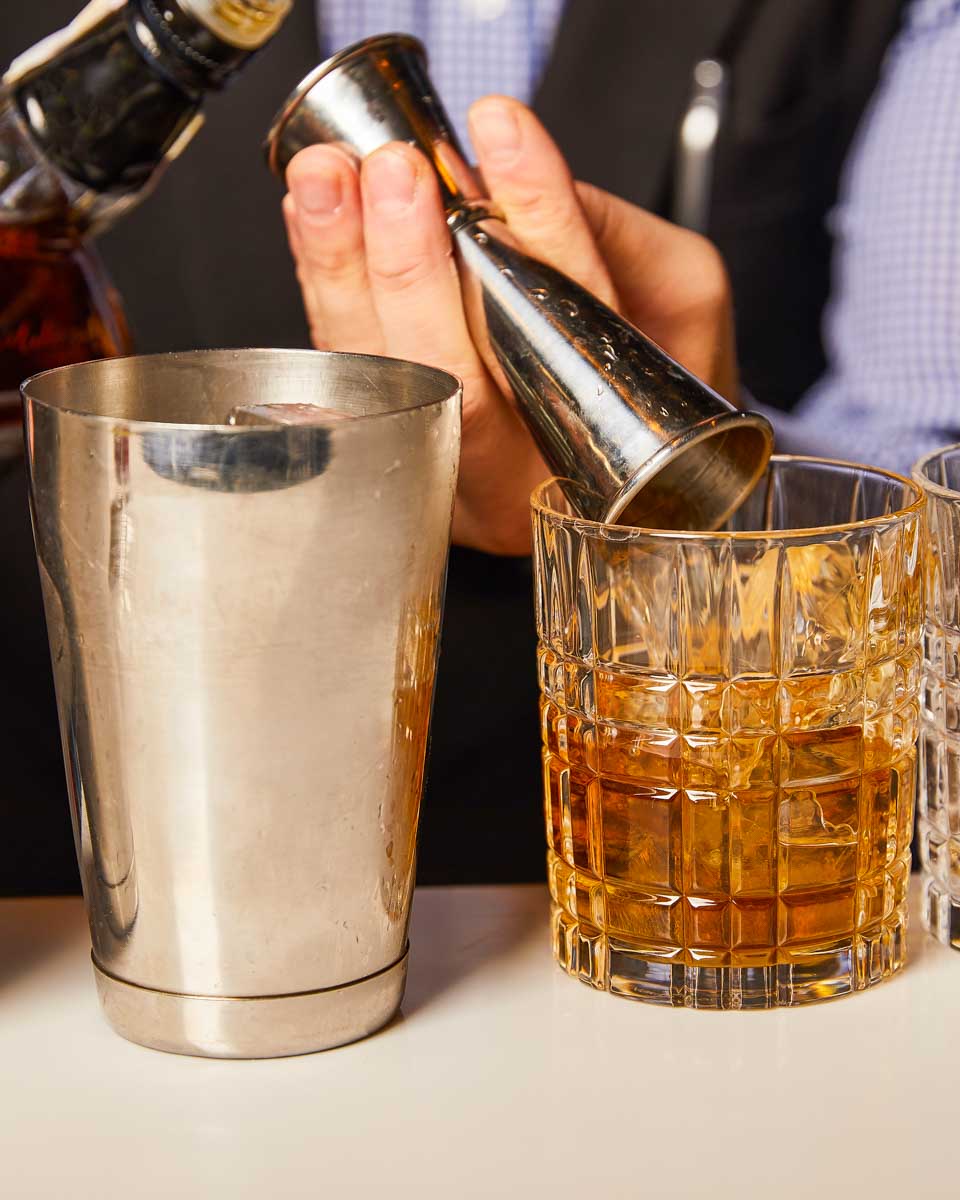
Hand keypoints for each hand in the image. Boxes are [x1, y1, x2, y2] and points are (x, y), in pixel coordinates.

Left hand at [283, 96, 735, 554]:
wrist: (626, 460)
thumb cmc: (655, 373)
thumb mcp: (680, 299)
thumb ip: (607, 237)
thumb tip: (505, 178)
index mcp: (613, 442)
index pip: (571, 322)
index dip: (538, 221)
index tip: (502, 133)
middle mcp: (523, 480)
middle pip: (458, 377)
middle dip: (414, 266)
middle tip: (392, 173)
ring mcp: (454, 475)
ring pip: (388, 381)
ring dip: (345, 273)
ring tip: (328, 182)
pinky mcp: (399, 453)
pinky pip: (351, 378)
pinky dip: (327, 293)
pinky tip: (313, 225)